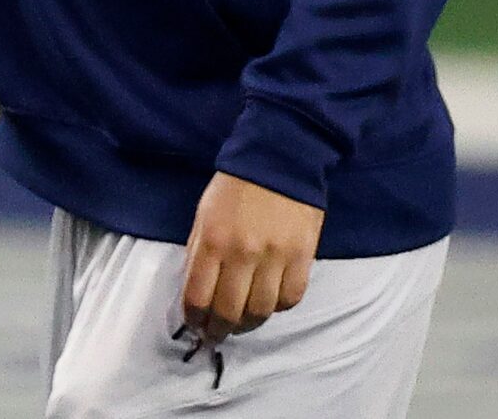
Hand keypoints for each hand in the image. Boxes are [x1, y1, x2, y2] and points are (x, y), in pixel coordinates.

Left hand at [179, 171, 324, 342]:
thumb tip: (195, 289)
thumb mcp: (203, 214)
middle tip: (216, 334)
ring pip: (261, 311)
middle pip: (230, 311)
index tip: (195, 325)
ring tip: (241, 324)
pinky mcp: (303, 258)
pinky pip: (291, 299)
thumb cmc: (234, 188)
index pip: (198, 295)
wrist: (278, 162)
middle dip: (219, 329)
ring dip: (248, 324)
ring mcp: (275, 258)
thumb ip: (199, 251)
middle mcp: (243, 253)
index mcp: (212, 240)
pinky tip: (269, 302)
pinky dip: (278, 307)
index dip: (194, 318)